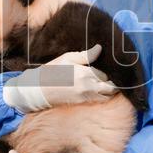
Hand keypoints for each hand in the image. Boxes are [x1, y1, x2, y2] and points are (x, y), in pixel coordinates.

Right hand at [2, 44, 116, 112]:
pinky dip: (104, 96)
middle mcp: (88, 87)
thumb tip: (100, 48)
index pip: (106, 73)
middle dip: (114, 82)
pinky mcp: (82, 103)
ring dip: (110, 90)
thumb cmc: (51, 71)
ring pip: (107, 96)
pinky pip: (100, 101)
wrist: (38, 90)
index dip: (109, 70)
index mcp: (84, 73)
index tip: (112, 66)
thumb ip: (85, 55)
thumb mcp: (67, 58)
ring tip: (110, 83)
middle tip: (114, 76)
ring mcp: (86, 97)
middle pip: (111, 87)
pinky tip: (102, 90)